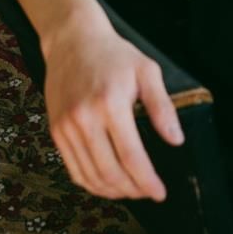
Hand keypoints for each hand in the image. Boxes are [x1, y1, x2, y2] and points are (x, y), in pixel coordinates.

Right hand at [42, 9, 184, 200]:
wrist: (72, 40)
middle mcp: (84, 118)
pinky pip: (73, 169)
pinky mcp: (56, 131)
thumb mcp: (147, 71)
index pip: (131, 156)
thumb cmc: (114, 55)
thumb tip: (176, 140)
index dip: (147, 180)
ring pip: (90, 176)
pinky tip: (107, 183)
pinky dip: (91, 183)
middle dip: (132, 190)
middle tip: (148, 193)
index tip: (160, 193)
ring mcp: (66, 127)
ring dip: (112, 191)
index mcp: (110, 104)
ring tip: (131, 191)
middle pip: (109, 172)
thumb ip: (162, 107)